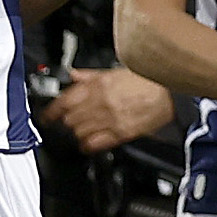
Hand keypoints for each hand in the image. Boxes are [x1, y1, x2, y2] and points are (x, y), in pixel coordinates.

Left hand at [44, 65, 175, 153]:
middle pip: (69, 119)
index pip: (64, 101)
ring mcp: (110, 120)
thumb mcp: (115, 71)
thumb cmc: (146, 81)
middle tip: (65, 122)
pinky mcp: (121, 133)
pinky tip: (87, 143)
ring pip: (79, 132)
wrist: (169, 93)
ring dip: (75, 133)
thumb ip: (91, 75)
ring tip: (78, 131)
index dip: (51, 111)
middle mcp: (101, 103)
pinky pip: (95, 143)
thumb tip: (74, 75)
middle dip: (64, 122)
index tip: (47, 116)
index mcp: (98, 85)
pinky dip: (87, 145)